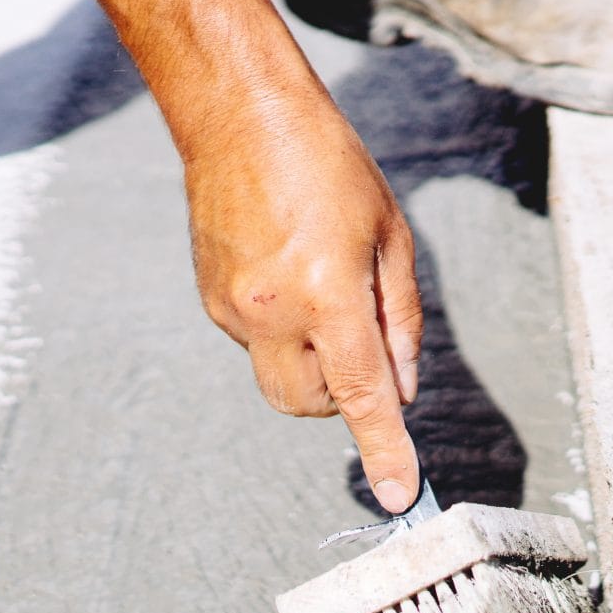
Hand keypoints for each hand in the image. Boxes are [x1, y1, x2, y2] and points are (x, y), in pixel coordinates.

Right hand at [184, 85, 423, 511]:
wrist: (239, 117)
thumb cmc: (327, 164)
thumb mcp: (390, 235)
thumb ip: (400, 320)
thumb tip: (401, 390)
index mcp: (327, 293)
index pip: (363, 395)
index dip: (384, 450)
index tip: (401, 495)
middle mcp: (272, 312)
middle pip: (311, 406)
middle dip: (343, 399)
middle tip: (363, 346)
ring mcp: (232, 311)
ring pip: (279, 381)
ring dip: (311, 365)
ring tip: (322, 289)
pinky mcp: (210, 301)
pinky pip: (254, 345)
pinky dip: (282, 332)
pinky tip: (287, 271)